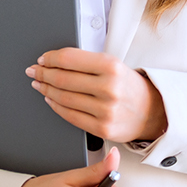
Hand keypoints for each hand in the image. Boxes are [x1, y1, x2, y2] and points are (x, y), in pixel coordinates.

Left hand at [26, 48, 166, 141]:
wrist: (153, 112)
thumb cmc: (130, 86)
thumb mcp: (116, 66)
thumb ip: (88, 63)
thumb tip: (55, 61)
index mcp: (112, 66)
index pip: (70, 59)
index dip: (51, 58)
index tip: (42, 59)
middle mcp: (109, 88)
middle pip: (63, 79)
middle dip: (43, 73)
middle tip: (34, 71)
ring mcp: (105, 110)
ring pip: (63, 98)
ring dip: (46, 89)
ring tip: (39, 84)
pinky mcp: (101, 128)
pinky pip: (69, 116)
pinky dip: (55, 106)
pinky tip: (50, 99)